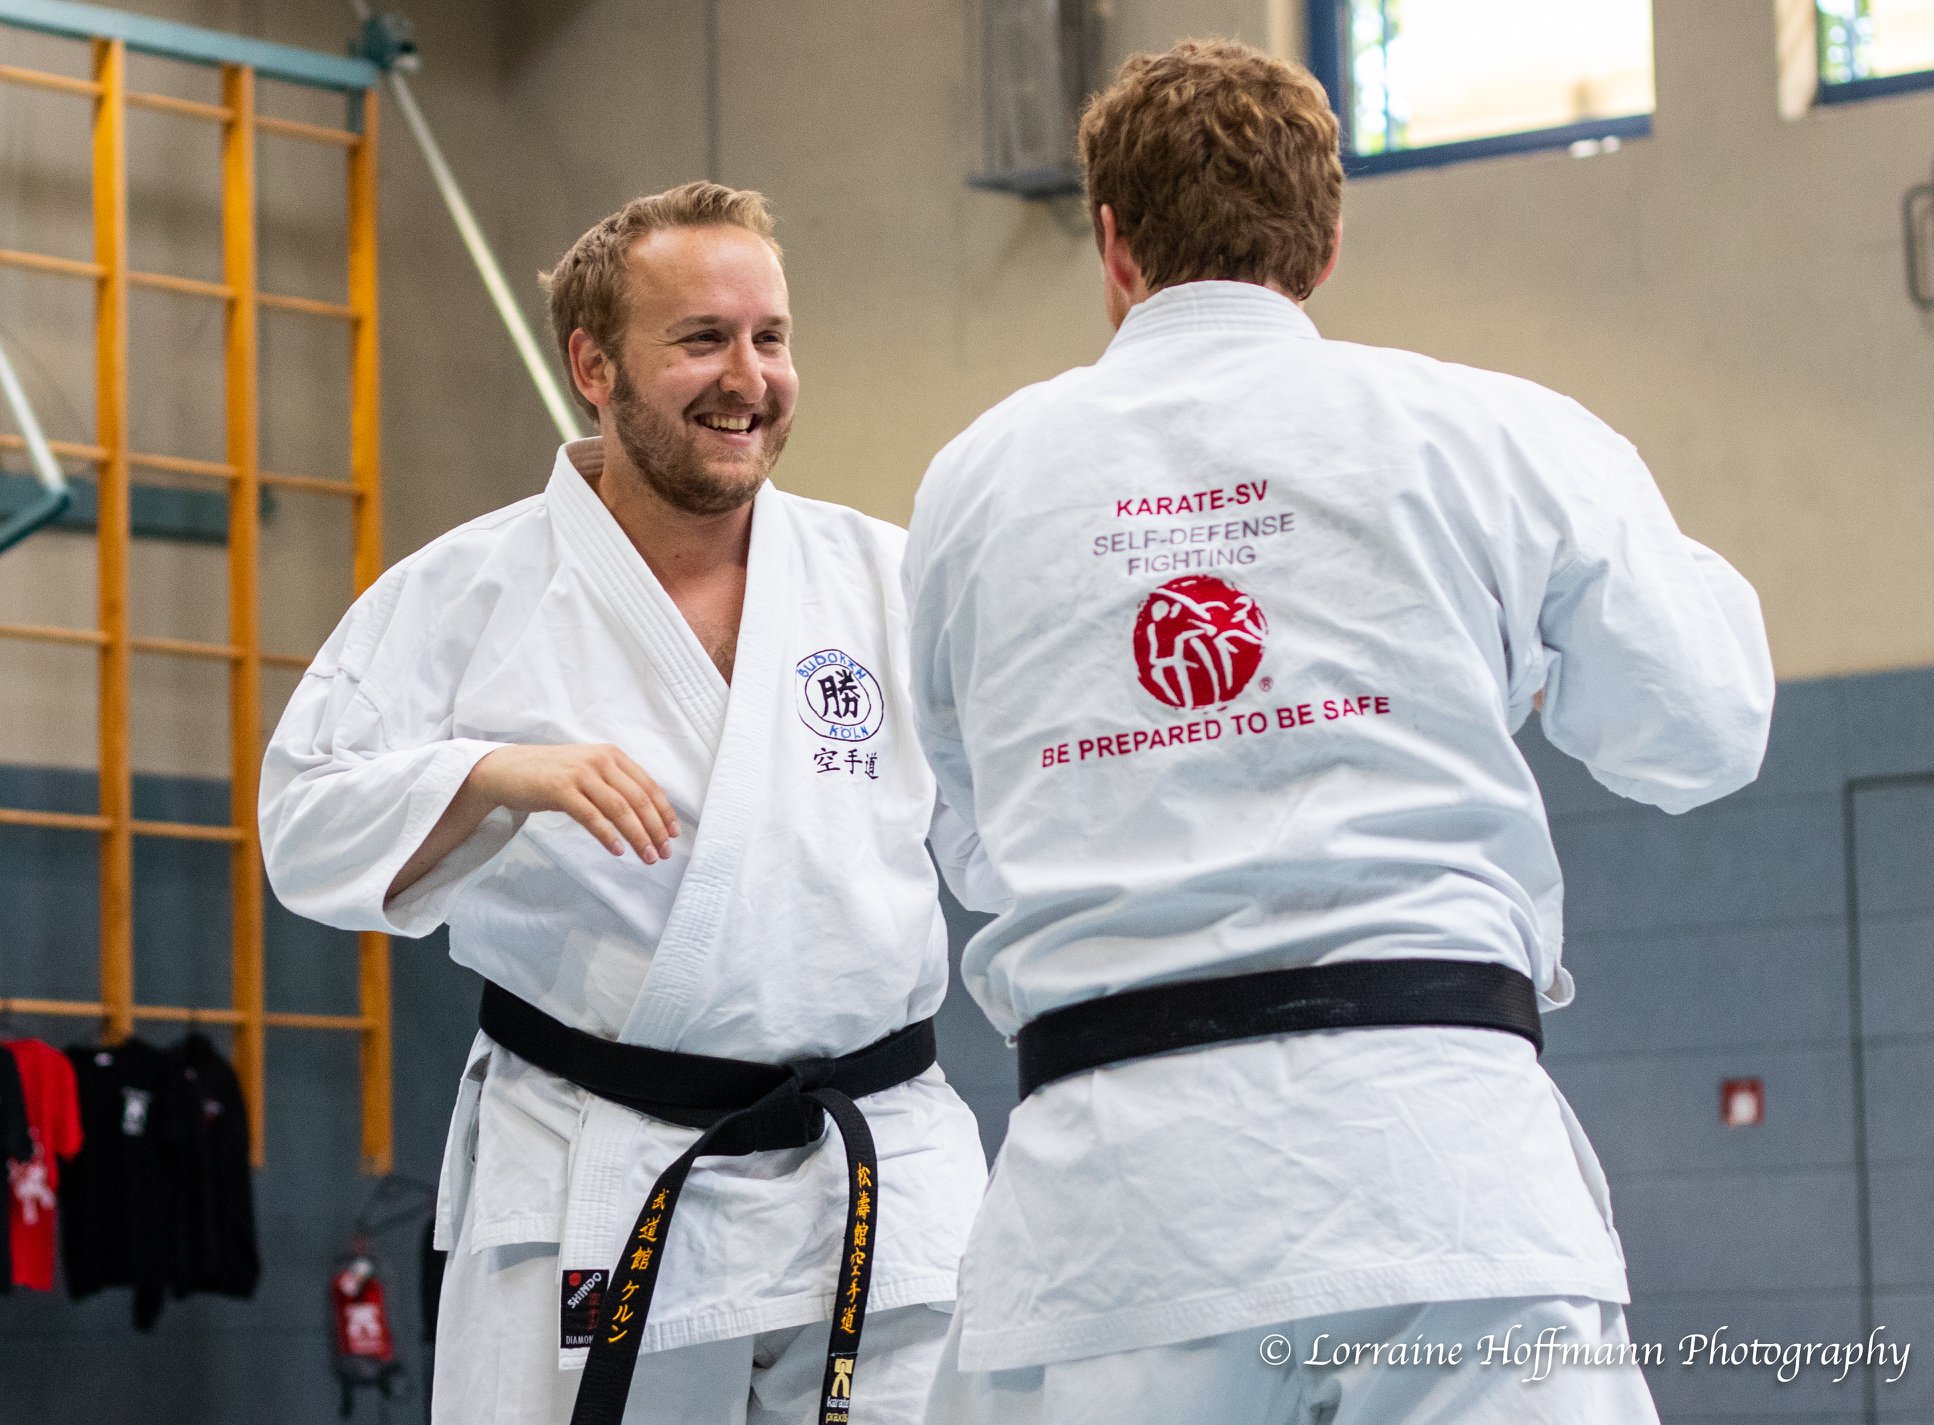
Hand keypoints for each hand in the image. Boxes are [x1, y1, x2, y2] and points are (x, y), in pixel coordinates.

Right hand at [468, 743, 678, 862]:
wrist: (508, 769)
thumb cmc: (553, 774)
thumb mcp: (589, 771)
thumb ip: (615, 784)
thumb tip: (647, 814)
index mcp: (612, 755)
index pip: (648, 786)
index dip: (664, 812)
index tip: (673, 835)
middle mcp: (599, 760)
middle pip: (638, 799)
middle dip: (655, 829)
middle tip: (664, 853)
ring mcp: (580, 774)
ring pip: (619, 809)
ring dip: (637, 836)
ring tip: (647, 857)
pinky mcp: (560, 789)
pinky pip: (591, 816)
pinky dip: (607, 835)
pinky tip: (617, 851)